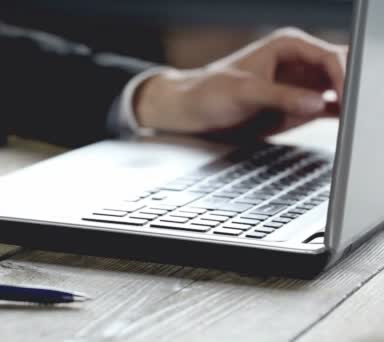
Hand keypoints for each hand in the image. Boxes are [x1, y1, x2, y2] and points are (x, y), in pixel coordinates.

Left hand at [135, 28, 346, 139]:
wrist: (191, 112)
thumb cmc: (209, 92)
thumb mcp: (244, 92)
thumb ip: (280, 96)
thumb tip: (315, 102)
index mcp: (287, 46)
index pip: (329, 56)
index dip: (343, 76)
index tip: (348, 98)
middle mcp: (298, 63)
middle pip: (341, 70)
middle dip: (353, 86)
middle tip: (360, 111)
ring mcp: (300, 85)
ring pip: (339, 89)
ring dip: (350, 102)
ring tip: (359, 121)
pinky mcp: (298, 106)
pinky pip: (328, 108)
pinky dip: (341, 115)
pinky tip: (348, 126)